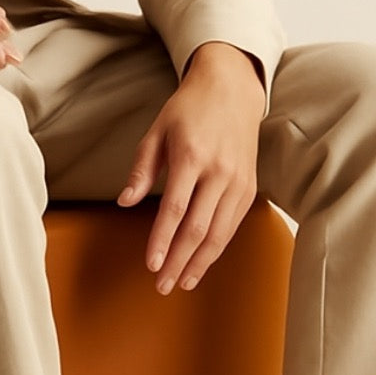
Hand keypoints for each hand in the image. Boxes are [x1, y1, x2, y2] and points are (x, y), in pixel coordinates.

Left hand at [116, 42, 264, 294]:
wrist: (232, 89)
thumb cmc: (188, 110)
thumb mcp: (157, 131)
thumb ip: (141, 169)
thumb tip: (125, 202)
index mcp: (192, 156)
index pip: (175, 209)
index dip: (162, 240)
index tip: (151, 265)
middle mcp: (219, 172)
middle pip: (198, 228)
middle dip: (178, 261)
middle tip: (162, 285)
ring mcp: (238, 181)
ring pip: (219, 233)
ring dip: (199, 263)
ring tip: (182, 283)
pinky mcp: (249, 188)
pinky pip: (232, 226)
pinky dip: (217, 249)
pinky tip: (201, 264)